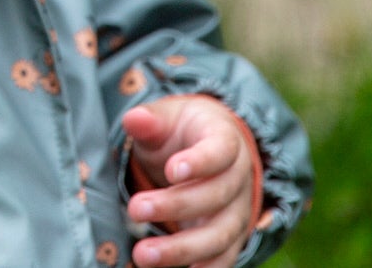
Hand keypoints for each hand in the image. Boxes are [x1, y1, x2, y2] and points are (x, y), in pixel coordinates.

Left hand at [121, 95, 258, 267]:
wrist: (207, 147)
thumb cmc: (182, 132)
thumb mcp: (168, 118)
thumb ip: (151, 121)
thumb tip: (133, 118)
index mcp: (226, 140)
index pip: (220, 151)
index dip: (200, 162)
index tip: (171, 170)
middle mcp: (238, 178)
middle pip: (216, 196)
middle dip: (176, 206)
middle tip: (136, 208)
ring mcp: (237, 211)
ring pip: (220, 234)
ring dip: (182, 248)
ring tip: (143, 254)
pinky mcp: (231, 237)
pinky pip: (224, 257)